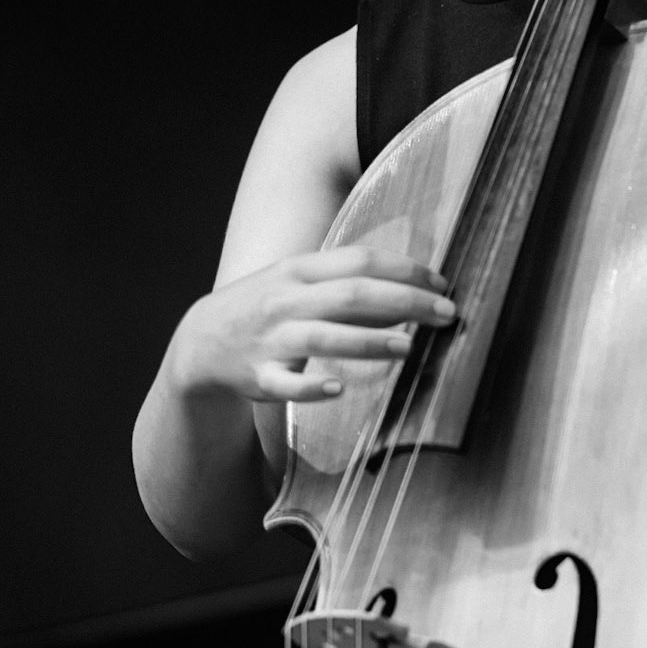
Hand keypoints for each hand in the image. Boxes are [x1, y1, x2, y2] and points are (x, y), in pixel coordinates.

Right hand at [169, 243, 455, 404]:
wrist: (200, 342)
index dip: (405, 269)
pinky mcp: (258, 377)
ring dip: (368, 341)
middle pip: (350, 294)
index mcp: (299, 269)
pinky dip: (310, 386)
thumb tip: (410, 284)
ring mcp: (270, 339)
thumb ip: (345, 278)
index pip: (359, 260)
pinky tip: (338, 388)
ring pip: (322, 336)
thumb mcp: (297, 279)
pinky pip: (284, 383)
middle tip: (446, 313)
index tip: (442, 282)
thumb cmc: (266, 308)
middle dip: (403, 301)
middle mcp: (286, 300)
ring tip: (408, 347)